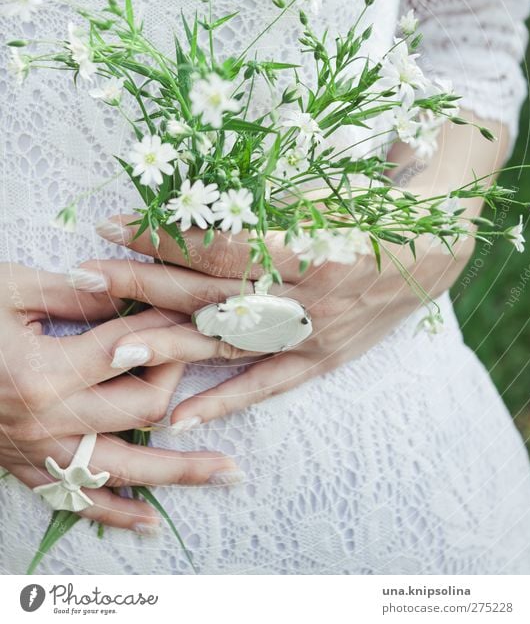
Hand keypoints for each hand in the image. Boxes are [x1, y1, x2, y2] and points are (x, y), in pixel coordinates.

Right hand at [0, 263, 241, 532]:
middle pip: (141, 409)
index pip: (131, 350)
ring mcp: (38, 452)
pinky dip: (116, 514)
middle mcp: (47, 420)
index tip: (199, 316)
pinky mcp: (25, 468)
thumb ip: (70, 292)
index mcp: (43, 371)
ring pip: (126, 469)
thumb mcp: (6, 290)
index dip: (170, 330)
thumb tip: (126, 289)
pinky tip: (151, 520)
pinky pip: (78, 502)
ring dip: (180, 471)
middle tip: (214, 361)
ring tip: (226, 473)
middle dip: (185, 381)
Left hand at [87, 213, 473, 427]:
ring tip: (115, 348)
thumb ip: (261, 210)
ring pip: (232, 344)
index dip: (163, 237)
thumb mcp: (322, 196)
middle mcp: (308, 298)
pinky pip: (269, 384)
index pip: (218, 246)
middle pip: (212, 295)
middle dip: (146, 286)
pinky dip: (227, 400)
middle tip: (88, 277)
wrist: (433, 248)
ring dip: (172, 347)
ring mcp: (315, 335)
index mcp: (308, 248)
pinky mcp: (323, 358)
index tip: (113, 224)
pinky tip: (181, 413)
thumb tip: (190, 211)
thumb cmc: (373, 207)